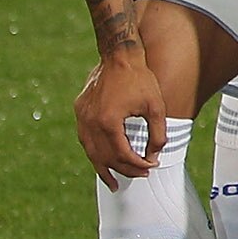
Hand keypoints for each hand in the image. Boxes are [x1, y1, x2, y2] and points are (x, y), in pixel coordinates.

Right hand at [75, 53, 166, 189]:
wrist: (118, 56)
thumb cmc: (140, 79)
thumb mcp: (156, 107)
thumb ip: (158, 134)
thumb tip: (155, 156)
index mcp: (109, 122)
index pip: (122, 154)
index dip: (137, 164)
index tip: (150, 167)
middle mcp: (91, 122)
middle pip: (105, 157)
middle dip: (124, 169)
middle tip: (140, 175)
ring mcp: (82, 118)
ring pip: (90, 152)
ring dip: (103, 168)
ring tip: (113, 182)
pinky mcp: (80, 112)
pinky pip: (85, 139)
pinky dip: (94, 152)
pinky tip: (102, 160)